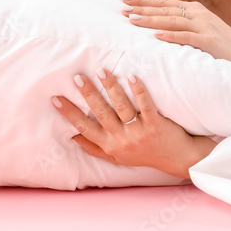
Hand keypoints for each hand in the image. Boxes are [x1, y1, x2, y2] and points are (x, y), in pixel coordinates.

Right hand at [51, 68, 216, 179]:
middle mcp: (121, 140)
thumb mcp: (116, 156)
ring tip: (101, 72)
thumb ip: (95, 148)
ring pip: (121, 107)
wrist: (175, 158)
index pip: (84, 128)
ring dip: (110, 88)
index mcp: (109, 146)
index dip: (69, 113)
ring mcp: (139, 132)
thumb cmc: (144, 155)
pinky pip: (145, 105)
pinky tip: (132, 77)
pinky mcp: (156, 125)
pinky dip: (138, 91)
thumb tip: (72, 136)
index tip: (55, 99)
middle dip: (88, 95)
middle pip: (100, 114)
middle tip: (77, 78)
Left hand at [121, 0, 230, 62]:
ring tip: (132, 20)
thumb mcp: (201, 25)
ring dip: (151, 19)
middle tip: (121, 7)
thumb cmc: (222, 42)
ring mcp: (204, 26)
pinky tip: (156, 35)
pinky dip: (170, 35)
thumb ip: (181, 17)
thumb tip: (157, 8)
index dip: (144, 1)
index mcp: (194, 9)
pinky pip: (186, 37)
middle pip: (165, 8)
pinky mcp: (209, 41)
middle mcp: (198, 14)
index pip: (164, 2)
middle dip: (142, 7)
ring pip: (172, 20)